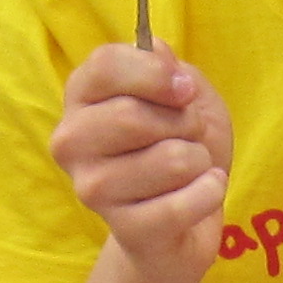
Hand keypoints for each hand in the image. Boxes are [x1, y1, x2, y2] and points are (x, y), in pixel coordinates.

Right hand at [51, 43, 232, 282]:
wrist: (185, 222)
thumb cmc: (177, 145)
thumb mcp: (180, 93)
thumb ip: (165, 66)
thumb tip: (158, 53)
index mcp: (80, 98)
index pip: (105, 65)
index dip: (156, 73)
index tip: (184, 90)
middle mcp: (72, 143)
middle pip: (133, 115)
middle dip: (184, 122)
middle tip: (187, 136)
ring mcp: (92, 190)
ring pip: (171, 159)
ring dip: (198, 160)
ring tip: (189, 170)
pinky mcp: (125, 230)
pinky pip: (185, 203)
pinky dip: (210, 193)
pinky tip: (200, 194)